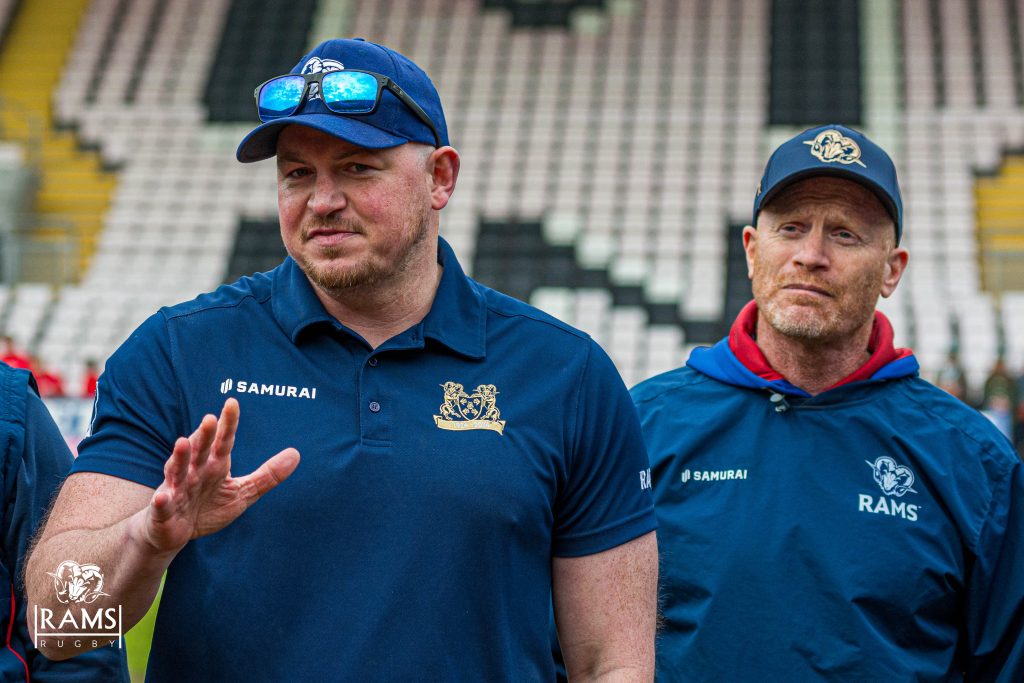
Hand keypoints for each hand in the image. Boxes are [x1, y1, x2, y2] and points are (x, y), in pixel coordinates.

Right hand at [137, 398, 299, 552]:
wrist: (173, 534)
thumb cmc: (207, 508)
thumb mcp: (242, 492)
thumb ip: (267, 475)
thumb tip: (296, 454)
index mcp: (214, 466)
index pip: (223, 442)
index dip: (227, 424)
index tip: (232, 402)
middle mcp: (194, 472)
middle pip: (200, 450)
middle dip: (204, 435)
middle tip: (211, 418)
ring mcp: (177, 490)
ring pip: (177, 470)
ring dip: (179, 457)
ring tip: (182, 442)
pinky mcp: (163, 511)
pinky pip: (162, 505)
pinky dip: (162, 501)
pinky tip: (162, 497)